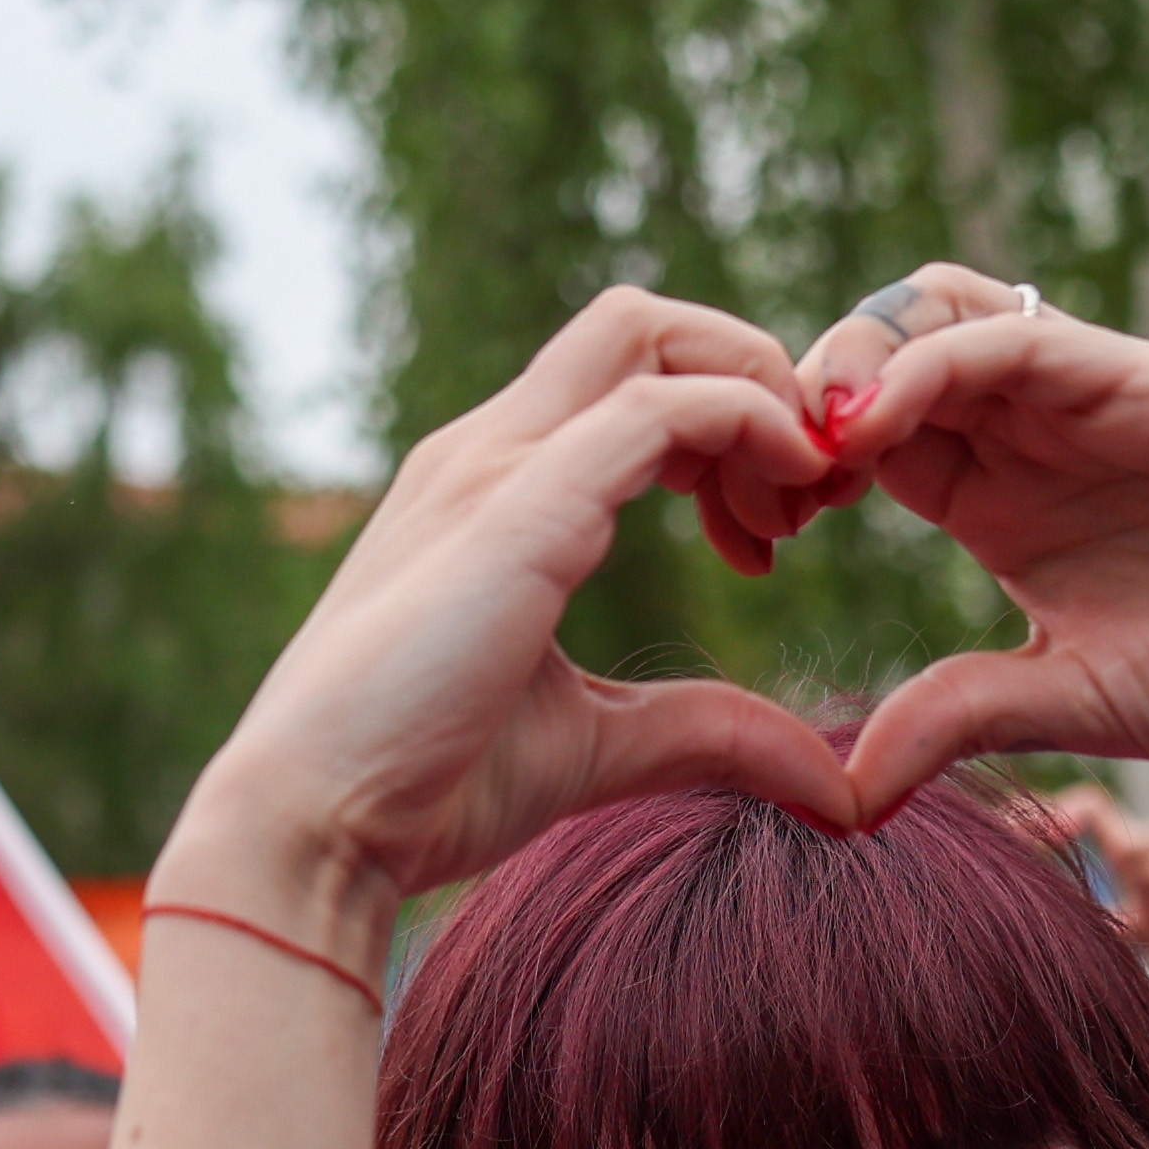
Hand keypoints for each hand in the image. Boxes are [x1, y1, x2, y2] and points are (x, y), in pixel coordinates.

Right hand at [162, 291, 852, 956]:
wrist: (315, 825)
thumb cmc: (429, 786)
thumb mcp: (605, 745)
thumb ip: (711, 734)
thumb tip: (834, 784)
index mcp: (496, 488)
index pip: (627, 378)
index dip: (728, 424)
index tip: (777, 533)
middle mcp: (488, 451)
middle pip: (643, 324)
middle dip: (752, 377)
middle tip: (809, 498)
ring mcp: (494, 466)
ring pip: (649, 334)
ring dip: (757, 393)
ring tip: (803, 503)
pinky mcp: (517, 507)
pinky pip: (658, 409)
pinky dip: (746, 424)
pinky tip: (788, 499)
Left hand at [775, 268, 1148, 816]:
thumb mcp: (1078, 705)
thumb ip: (961, 716)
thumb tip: (839, 795)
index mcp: (999, 509)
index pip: (858, 444)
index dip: (787, 469)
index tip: (753, 540)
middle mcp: (1031, 440)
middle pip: (873, 360)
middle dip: (794, 403)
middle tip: (767, 490)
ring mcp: (1086, 398)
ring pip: (927, 317)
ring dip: (849, 362)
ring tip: (815, 447)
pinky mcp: (1143, 376)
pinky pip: (1012, 335)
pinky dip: (928, 364)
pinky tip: (881, 428)